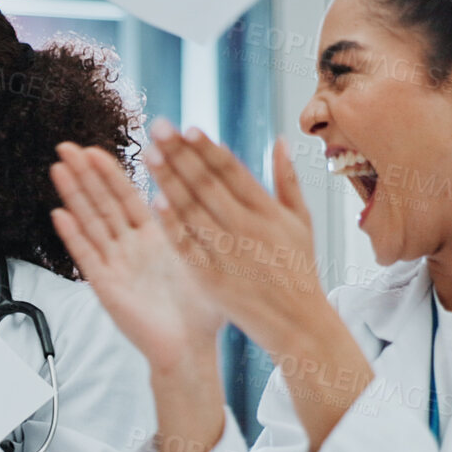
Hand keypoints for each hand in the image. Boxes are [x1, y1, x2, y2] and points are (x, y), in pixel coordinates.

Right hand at [49, 141, 229, 370]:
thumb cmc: (201, 308)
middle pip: (102, 202)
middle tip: (67, 146)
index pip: (126, 196)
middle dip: (85, 174)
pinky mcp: (106, 285)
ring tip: (58, 168)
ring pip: (90, 222)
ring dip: (74, 195)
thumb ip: (197, 222)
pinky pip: (87, 256)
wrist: (191, 346)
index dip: (111, 172)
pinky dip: (73, 235)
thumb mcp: (205, 255)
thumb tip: (204, 183)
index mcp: (154, 236)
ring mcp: (115, 264)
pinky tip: (59, 214)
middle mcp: (130, 247)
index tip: (96, 147)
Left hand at [143, 121, 324, 352]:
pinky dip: (172, 225)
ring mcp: (229, 254)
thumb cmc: (299, 270)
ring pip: (193, 210)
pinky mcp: (213, 279)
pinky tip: (154, 202)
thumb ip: (288, 180)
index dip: (208, 149)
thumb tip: (280, 140)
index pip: (232, 171)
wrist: (300, 324)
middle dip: (180, 154)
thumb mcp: (302, 222)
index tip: (187, 127)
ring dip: (169, 181)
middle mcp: (248, 228)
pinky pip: (188, 247)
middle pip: (207, 184)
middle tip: (157, 127)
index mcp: (268, 211)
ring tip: (149, 154)